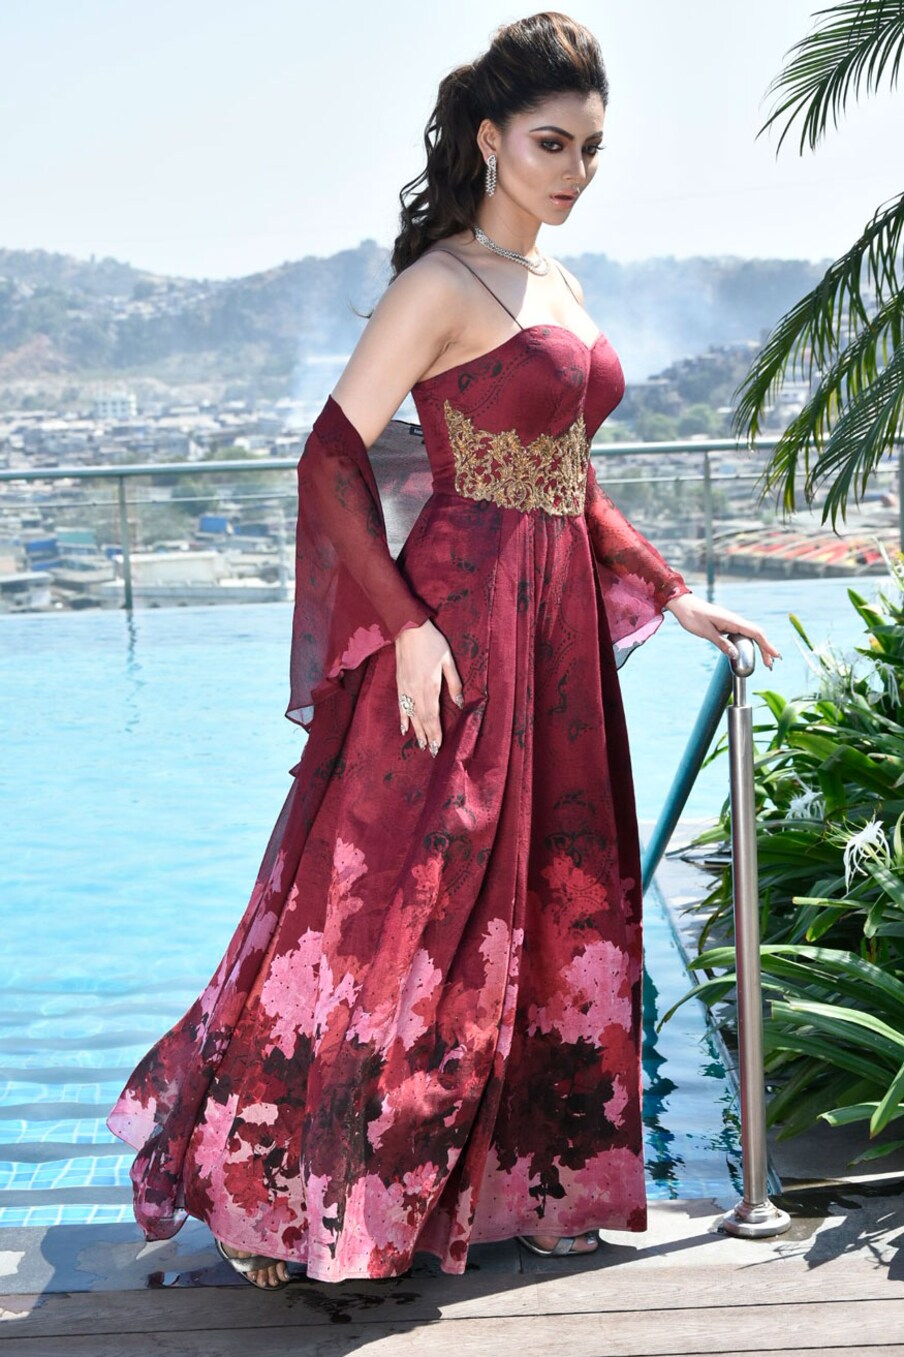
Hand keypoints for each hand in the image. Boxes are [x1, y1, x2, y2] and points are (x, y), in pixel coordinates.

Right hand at [395, 618, 463, 756]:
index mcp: (430, 686)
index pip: (433, 715)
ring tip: (421, 745)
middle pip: (422, 719)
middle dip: (428, 736)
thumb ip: (454, 682)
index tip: (439, 745)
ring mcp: (405, 688)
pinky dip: (403, 718)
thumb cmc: (432, 642)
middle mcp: (416, 691)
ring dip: (417, 731)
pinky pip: (400, 705)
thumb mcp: (448, 660)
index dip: (436, 731)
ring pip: (411, 715)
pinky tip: (404, 729)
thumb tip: (459, 702)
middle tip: (432, 751)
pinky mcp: (399, 684)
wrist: (408, 629)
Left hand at [664, 593, 780, 669]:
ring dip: (758, 647)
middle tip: (770, 665)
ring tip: (764, 660)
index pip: (755, 633)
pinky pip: (741, 634)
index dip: (767, 645)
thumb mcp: (706, 632)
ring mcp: (731, 622)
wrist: (683, 605)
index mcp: (732, 621)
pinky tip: (748, 652)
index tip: (776, 655)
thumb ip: (722, 643)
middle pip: (756, 634)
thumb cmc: (692, 616)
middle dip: (765, 649)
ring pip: (750, 635)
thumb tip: (736, 656)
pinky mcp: (726, 625)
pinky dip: (748, 643)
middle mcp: (734, 620)